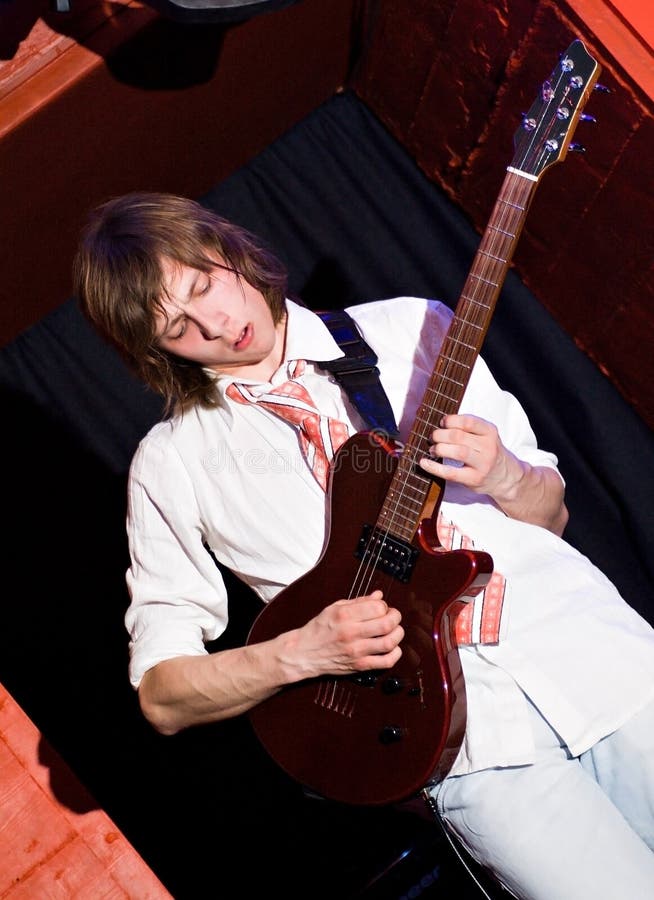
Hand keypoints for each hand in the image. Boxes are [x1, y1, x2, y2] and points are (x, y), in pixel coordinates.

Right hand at [284, 590, 403, 681]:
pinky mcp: (359, 666)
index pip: (377, 607)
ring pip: (389, 643)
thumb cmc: (318, 629)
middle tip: (393, 617)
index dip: (385, 606)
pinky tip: (392, 647)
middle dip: (396, 617)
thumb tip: (378, 596)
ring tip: (394, 630)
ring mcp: (356, 651)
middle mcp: (351, 633)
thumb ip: (359, 602)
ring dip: (398, 634)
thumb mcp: (334, 608)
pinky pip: (386, 662)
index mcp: (344, 615)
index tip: (382, 607)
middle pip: (386, 624)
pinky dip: (395, 654)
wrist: (303, 653)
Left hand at [419, 413, 520, 497]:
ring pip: (457, 452)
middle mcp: (488, 447)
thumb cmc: (489, 453)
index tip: (441, 422)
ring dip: (439, 449)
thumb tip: (441, 423)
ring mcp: (483, 464)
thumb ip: (468, 429)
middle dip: (440, 435)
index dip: (451, 420)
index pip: (468, 421)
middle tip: (432, 437)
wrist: (506, 477)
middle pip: (459, 437)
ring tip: (432, 450)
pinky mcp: (474, 479)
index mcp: (490, 432)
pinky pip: (451, 472)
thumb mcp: (485, 436)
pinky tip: (424, 463)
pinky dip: (434, 467)